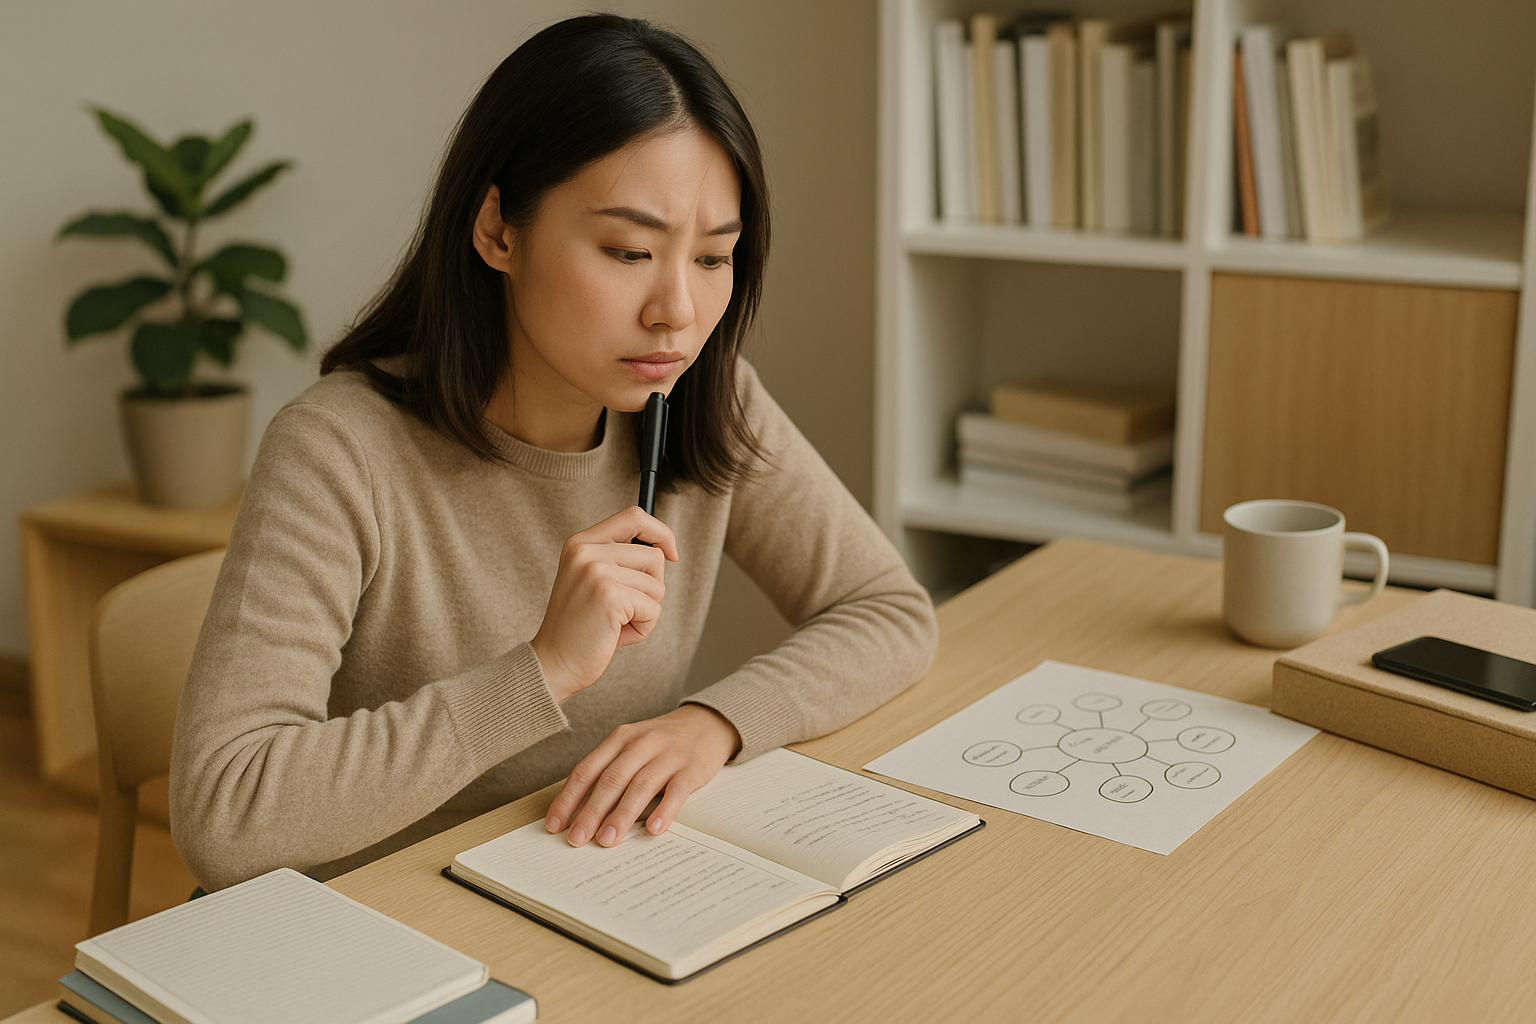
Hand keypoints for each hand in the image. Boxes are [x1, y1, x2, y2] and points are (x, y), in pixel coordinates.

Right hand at [530, 506, 678, 702]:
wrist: (552, 663)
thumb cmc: (578, 628)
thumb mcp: (591, 581)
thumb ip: (617, 560)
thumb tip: (664, 550)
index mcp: (580, 543)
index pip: (633, 516)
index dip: (660, 532)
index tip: (671, 552)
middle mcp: (587, 552)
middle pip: (653, 556)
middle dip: (650, 588)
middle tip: (621, 610)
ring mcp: (597, 572)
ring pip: (657, 586)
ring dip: (645, 612)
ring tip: (615, 624)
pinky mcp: (610, 596)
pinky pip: (652, 609)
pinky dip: (642, 628)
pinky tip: (616, 635)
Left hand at [545, 704, 741, 846]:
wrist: (706, 724)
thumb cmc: (661, 743)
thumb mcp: (631, 747)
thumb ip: (609, 772)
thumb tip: (579, 814)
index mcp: (619, 739)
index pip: (586, 770)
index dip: (568, 798)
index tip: (555, 825)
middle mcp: (641, 744)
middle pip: (611, 780)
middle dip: (591, 812)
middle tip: (577, 839)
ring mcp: (667, 755)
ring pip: (640, 786)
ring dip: (622, 815)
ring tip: (608, 840)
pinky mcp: (691, 768)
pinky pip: (676, 791)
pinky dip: (664, 811)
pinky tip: (653, 829)